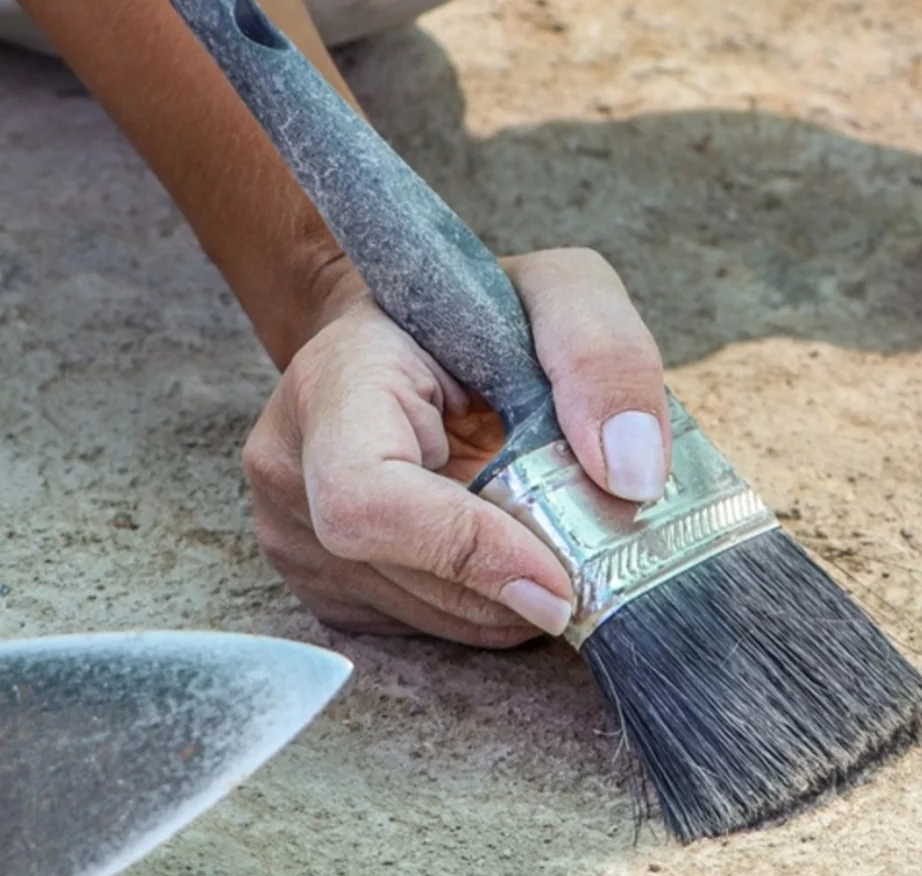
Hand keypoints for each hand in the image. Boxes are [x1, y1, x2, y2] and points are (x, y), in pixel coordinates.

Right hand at [242, 249, 669, 646]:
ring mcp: (292, 537)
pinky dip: (489, 607)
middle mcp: (289, 468)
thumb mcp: (559, 291)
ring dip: (511, 599)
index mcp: (331, 382)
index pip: (366, 500)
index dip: (466, 552)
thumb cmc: (473, 312)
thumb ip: (602, 356)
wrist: (402, 336)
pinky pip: (423, 630)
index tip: (559, 579)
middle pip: (408, 575)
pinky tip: (511, 550)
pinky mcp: (324, 586)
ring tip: (551, 536)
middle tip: (588, 551)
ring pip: (426, 617)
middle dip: (517, 581)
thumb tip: (633, 475)